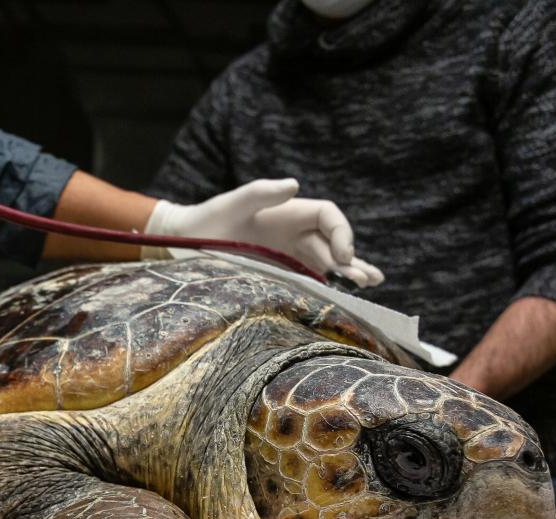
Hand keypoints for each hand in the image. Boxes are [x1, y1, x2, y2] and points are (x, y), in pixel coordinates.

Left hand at [144, 178, 384, 286]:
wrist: (187, 240)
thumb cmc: (210, 218)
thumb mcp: (234, 203)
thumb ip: (262, 193)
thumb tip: (294, 186)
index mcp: (290, 212)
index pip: (327, 217)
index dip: (341, 232)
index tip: (342, 255)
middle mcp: (294, 232)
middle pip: (332, 243)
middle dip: (351, 259)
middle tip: (367, 279)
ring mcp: (289, 254)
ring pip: (326, 263)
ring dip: (348, 272)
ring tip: (369, 284)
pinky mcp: (280, 273)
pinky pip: (309, 278)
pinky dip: (328, 286)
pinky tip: (344, 296)